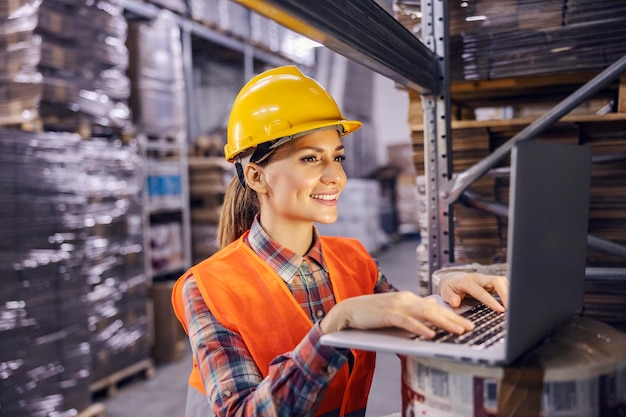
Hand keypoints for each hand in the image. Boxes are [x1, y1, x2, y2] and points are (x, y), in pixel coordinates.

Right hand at [320, 291, 474, 338]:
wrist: (348, 311)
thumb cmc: (371, 315)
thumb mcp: (395, 312)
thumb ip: (412, 312)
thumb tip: (431, 311)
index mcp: (408, 298)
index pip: (434, 306)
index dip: (452, 315)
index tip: (467, 323)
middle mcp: (405, 299)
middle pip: (434, 309)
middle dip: (454, 318)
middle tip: (470, 328)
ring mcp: (396, 305)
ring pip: (425, 313)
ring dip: (443, 322)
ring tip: (458, 331)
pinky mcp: (387, 314)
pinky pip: (407, 321)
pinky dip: (420, 328)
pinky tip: (431, 334)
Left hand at [438, 271, 507, 311]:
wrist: (451, 279)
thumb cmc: (450, 287)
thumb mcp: (445, 292)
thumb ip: (450, 297)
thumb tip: (455, 302)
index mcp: (467, 282)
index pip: (481, 291)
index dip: (491, 300)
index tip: (501, 309)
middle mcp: (478, 278)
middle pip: (496, 281)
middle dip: (506, 293)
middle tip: (511, 308)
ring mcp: (486, 279)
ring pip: (502, 281)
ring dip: (509, 292)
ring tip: (513, 306)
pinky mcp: (491, 282)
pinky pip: (503, 284)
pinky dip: (509, 291)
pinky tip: (511, 302)